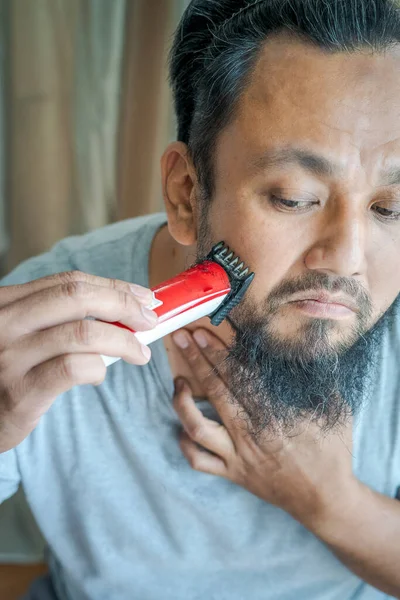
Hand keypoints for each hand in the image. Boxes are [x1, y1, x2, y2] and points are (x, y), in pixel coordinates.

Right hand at [0, 271, 157, 451]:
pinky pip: (73, 369)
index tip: (143, 296)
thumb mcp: (22, 332)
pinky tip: (100, 374)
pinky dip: (99, 367)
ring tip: (139, 353)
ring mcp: (9, 357)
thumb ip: (59, 318)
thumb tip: (125, 309)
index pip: (69, 282)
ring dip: (123, 341)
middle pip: (77, 298)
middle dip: (124, 305)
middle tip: (150, 320)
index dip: (113, 287)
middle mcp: (4, 323)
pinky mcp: (21, 392)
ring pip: (82, 333)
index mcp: (7, 301)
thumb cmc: (9, 370)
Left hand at [172, 328, 355, 529]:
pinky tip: (182, 427)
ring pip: (198, 428)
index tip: (203, 334)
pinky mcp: (233, 474)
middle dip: (196, 362)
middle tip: (183, 340)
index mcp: (275, 417)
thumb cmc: (332, 452)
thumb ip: (318, 379)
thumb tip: (306, 348)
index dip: (218, 353)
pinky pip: (199, 461)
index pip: (239, 377)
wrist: (325, 500)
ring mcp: (238, 456)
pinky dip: (185, 443)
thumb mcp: (334, 409)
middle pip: (215, 392)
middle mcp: (250, 435)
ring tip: (178, 382)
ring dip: (182, 403)